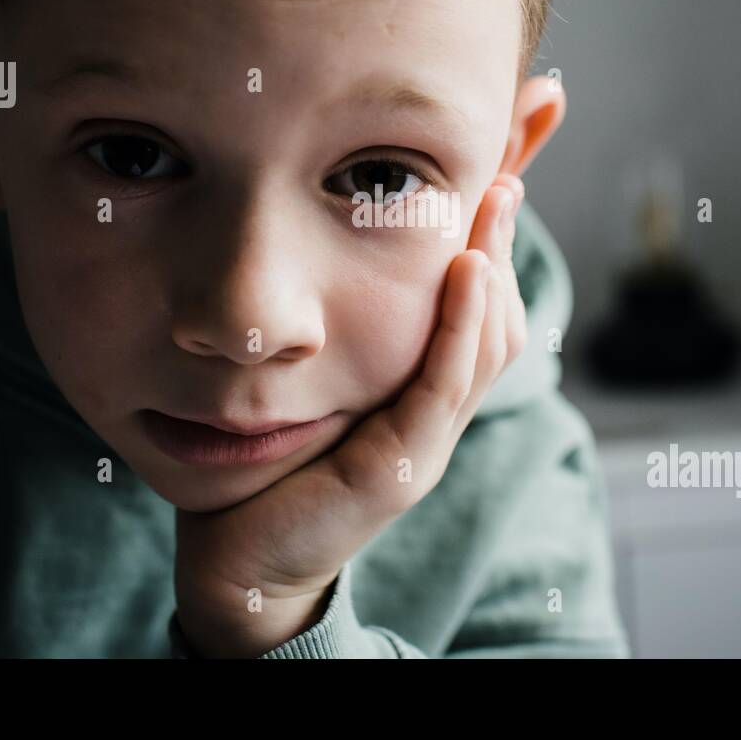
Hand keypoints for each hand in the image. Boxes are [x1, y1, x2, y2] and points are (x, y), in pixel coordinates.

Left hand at [173, 174, 527, 656]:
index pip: (481, 317)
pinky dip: (461, 326)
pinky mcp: (403, 468)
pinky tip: (465, 270)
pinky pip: (444, 387)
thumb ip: (340, 333)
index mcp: (422, 399)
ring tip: (493, 205)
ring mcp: (427, 446)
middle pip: (497, 325)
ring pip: (485, 350)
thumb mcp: (316, 383)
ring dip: (492, 271)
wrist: (237, 559)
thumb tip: (332, 255)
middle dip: (502, 249)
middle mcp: (436, 420)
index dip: (491, 252)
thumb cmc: (269, 465)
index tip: (489, 184)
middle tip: (503, 181)